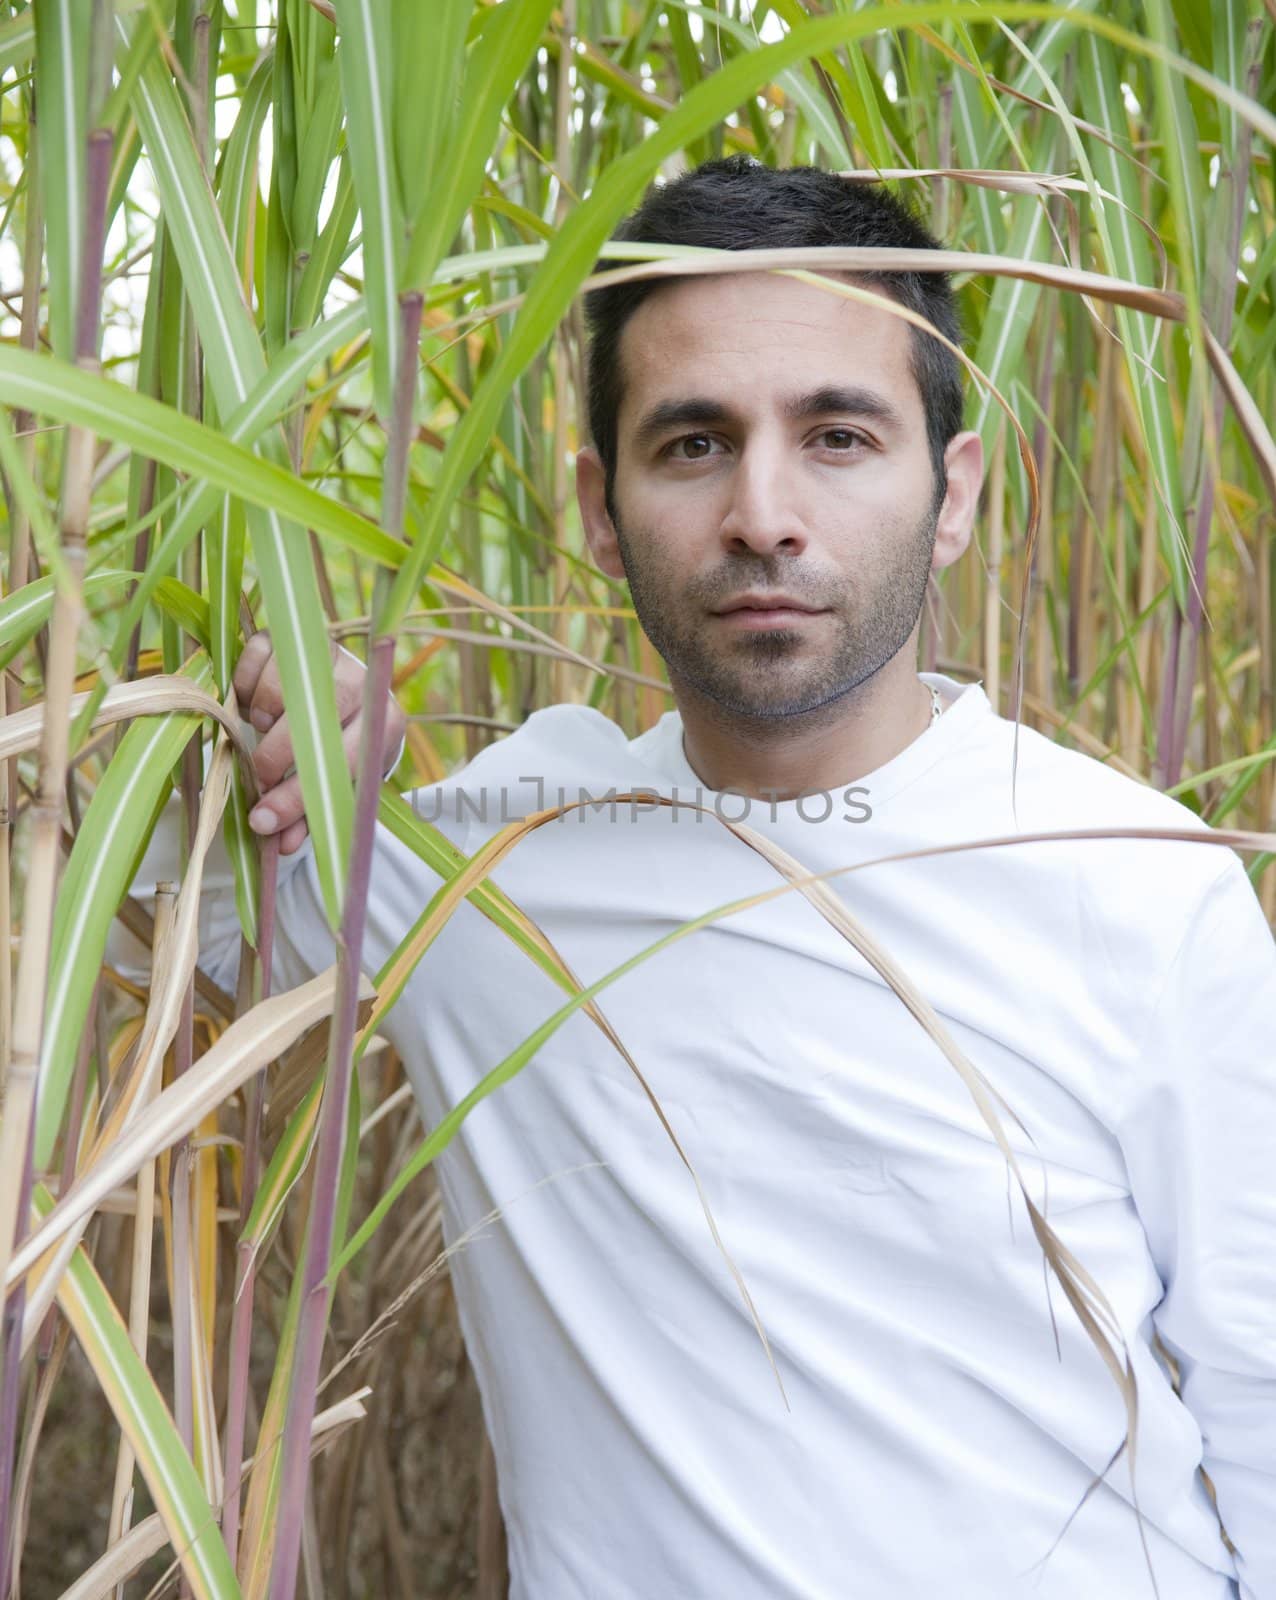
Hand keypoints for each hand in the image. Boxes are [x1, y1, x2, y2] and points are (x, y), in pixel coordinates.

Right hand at [232, 631, 407, 854]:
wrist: (352, 697)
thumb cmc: (343, 748)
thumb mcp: (337, 782)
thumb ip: (311, 812)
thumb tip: (281, 844)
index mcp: (383, 725)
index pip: (343, 763)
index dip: (298, 796)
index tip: (264, 820)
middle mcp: (362, 683)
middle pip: (315, 717)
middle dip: (276, 757)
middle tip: (258, 778)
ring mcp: (330, 653)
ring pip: (287, 680)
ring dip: (263, 712)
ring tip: (260, 728)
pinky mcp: (297, 635)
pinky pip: (261, 652)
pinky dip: (247, 681)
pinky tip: (251, 700)